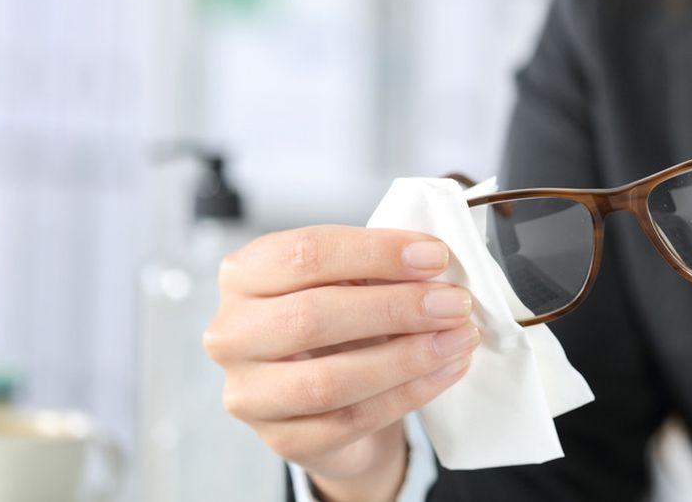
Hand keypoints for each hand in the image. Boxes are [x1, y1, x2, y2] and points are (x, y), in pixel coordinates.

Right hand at [204, 227, 478, 501]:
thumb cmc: (339, 322)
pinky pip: (352, 420)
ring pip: (330, 379)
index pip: (306, 253)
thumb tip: (432, 262)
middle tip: (454, 303)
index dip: (376, 252)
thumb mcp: (351, 280)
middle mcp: (232, 333)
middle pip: (313, 316)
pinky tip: (446, 371)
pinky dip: (409, 394)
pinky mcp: (283, 439)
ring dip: (408, 357)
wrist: (329, 396)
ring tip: (459, 338)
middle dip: (396, 307)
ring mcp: (249, 393)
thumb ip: (379, 266)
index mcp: (245, 275)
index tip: (434, 255)